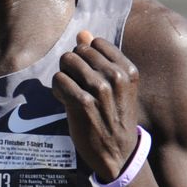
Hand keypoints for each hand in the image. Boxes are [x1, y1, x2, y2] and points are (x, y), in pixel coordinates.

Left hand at [52, 30, 141, 181]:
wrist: (118, 154)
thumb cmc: (114, 117)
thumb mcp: (117, 87)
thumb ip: (100, 58)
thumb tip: (82, 33)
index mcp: (128, 70)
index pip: (96, 43)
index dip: (86, 57)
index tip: (88, 75)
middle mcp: (117, 77)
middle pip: (79, 51)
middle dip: (72, 65)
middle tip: (76, 85)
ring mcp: (100, 90)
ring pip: (67, 62)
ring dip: (64, 77)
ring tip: (71, 93)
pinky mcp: (83, 103)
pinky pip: (59, 80)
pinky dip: (58, 89)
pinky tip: (65, 102)